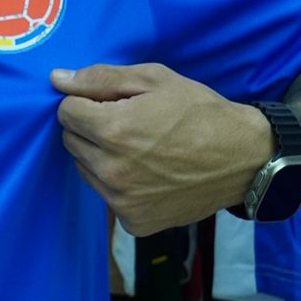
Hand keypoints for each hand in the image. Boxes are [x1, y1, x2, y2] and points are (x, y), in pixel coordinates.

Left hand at [50, 62, 272, 235]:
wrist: (243, 159)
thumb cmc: (200, 112)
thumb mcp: (155, 79)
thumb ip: (101, 78)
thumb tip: (57, 79)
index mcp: (112, 130)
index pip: (66, 112)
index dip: (87, 102)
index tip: (114, 103)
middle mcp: (110, 170)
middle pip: (71, 142)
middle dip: (91, 128)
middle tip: (130, 124)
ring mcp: (120, 200)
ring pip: (85, 169)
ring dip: (101, 157)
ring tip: (141, 149)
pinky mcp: (133, 221)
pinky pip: (107, 196)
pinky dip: (119, 185)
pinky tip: (149, 174)